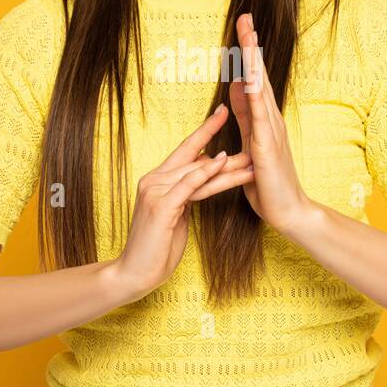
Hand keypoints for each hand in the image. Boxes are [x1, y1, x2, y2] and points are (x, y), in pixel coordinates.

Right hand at [111, 103, 254, 301]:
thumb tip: (203, 178)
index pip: (186, 150)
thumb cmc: (157, 247)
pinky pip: (188, 184)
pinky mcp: (161, 206)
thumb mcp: (177, 215)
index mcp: (157, 180)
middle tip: (249, 130)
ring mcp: (155, 191)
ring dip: (227, 164)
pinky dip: (206, 172)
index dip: (205, 131)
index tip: (224, 113)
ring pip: (197, 170)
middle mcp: (154, 180)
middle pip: (195, 157)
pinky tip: (222, 162)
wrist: (135, 273)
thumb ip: (186, 195)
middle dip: (224, 146)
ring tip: (251, 158)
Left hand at [229, 11, 316, 239]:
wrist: (288, 211)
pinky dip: (255, 96)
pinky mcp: (267, 147)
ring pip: (261, 89)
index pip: (254, 78)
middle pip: (259, 75)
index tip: (242, 26)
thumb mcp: (249, 141)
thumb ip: (243, 115)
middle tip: (245, 18)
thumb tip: (235, 85)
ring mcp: (271, 131)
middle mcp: (270, 119)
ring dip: (254, 63)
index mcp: (264, 118)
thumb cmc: (268, 181)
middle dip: (251, 47)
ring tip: (248, 38)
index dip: (248, 52)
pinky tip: (249, 79)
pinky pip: (259, 117)